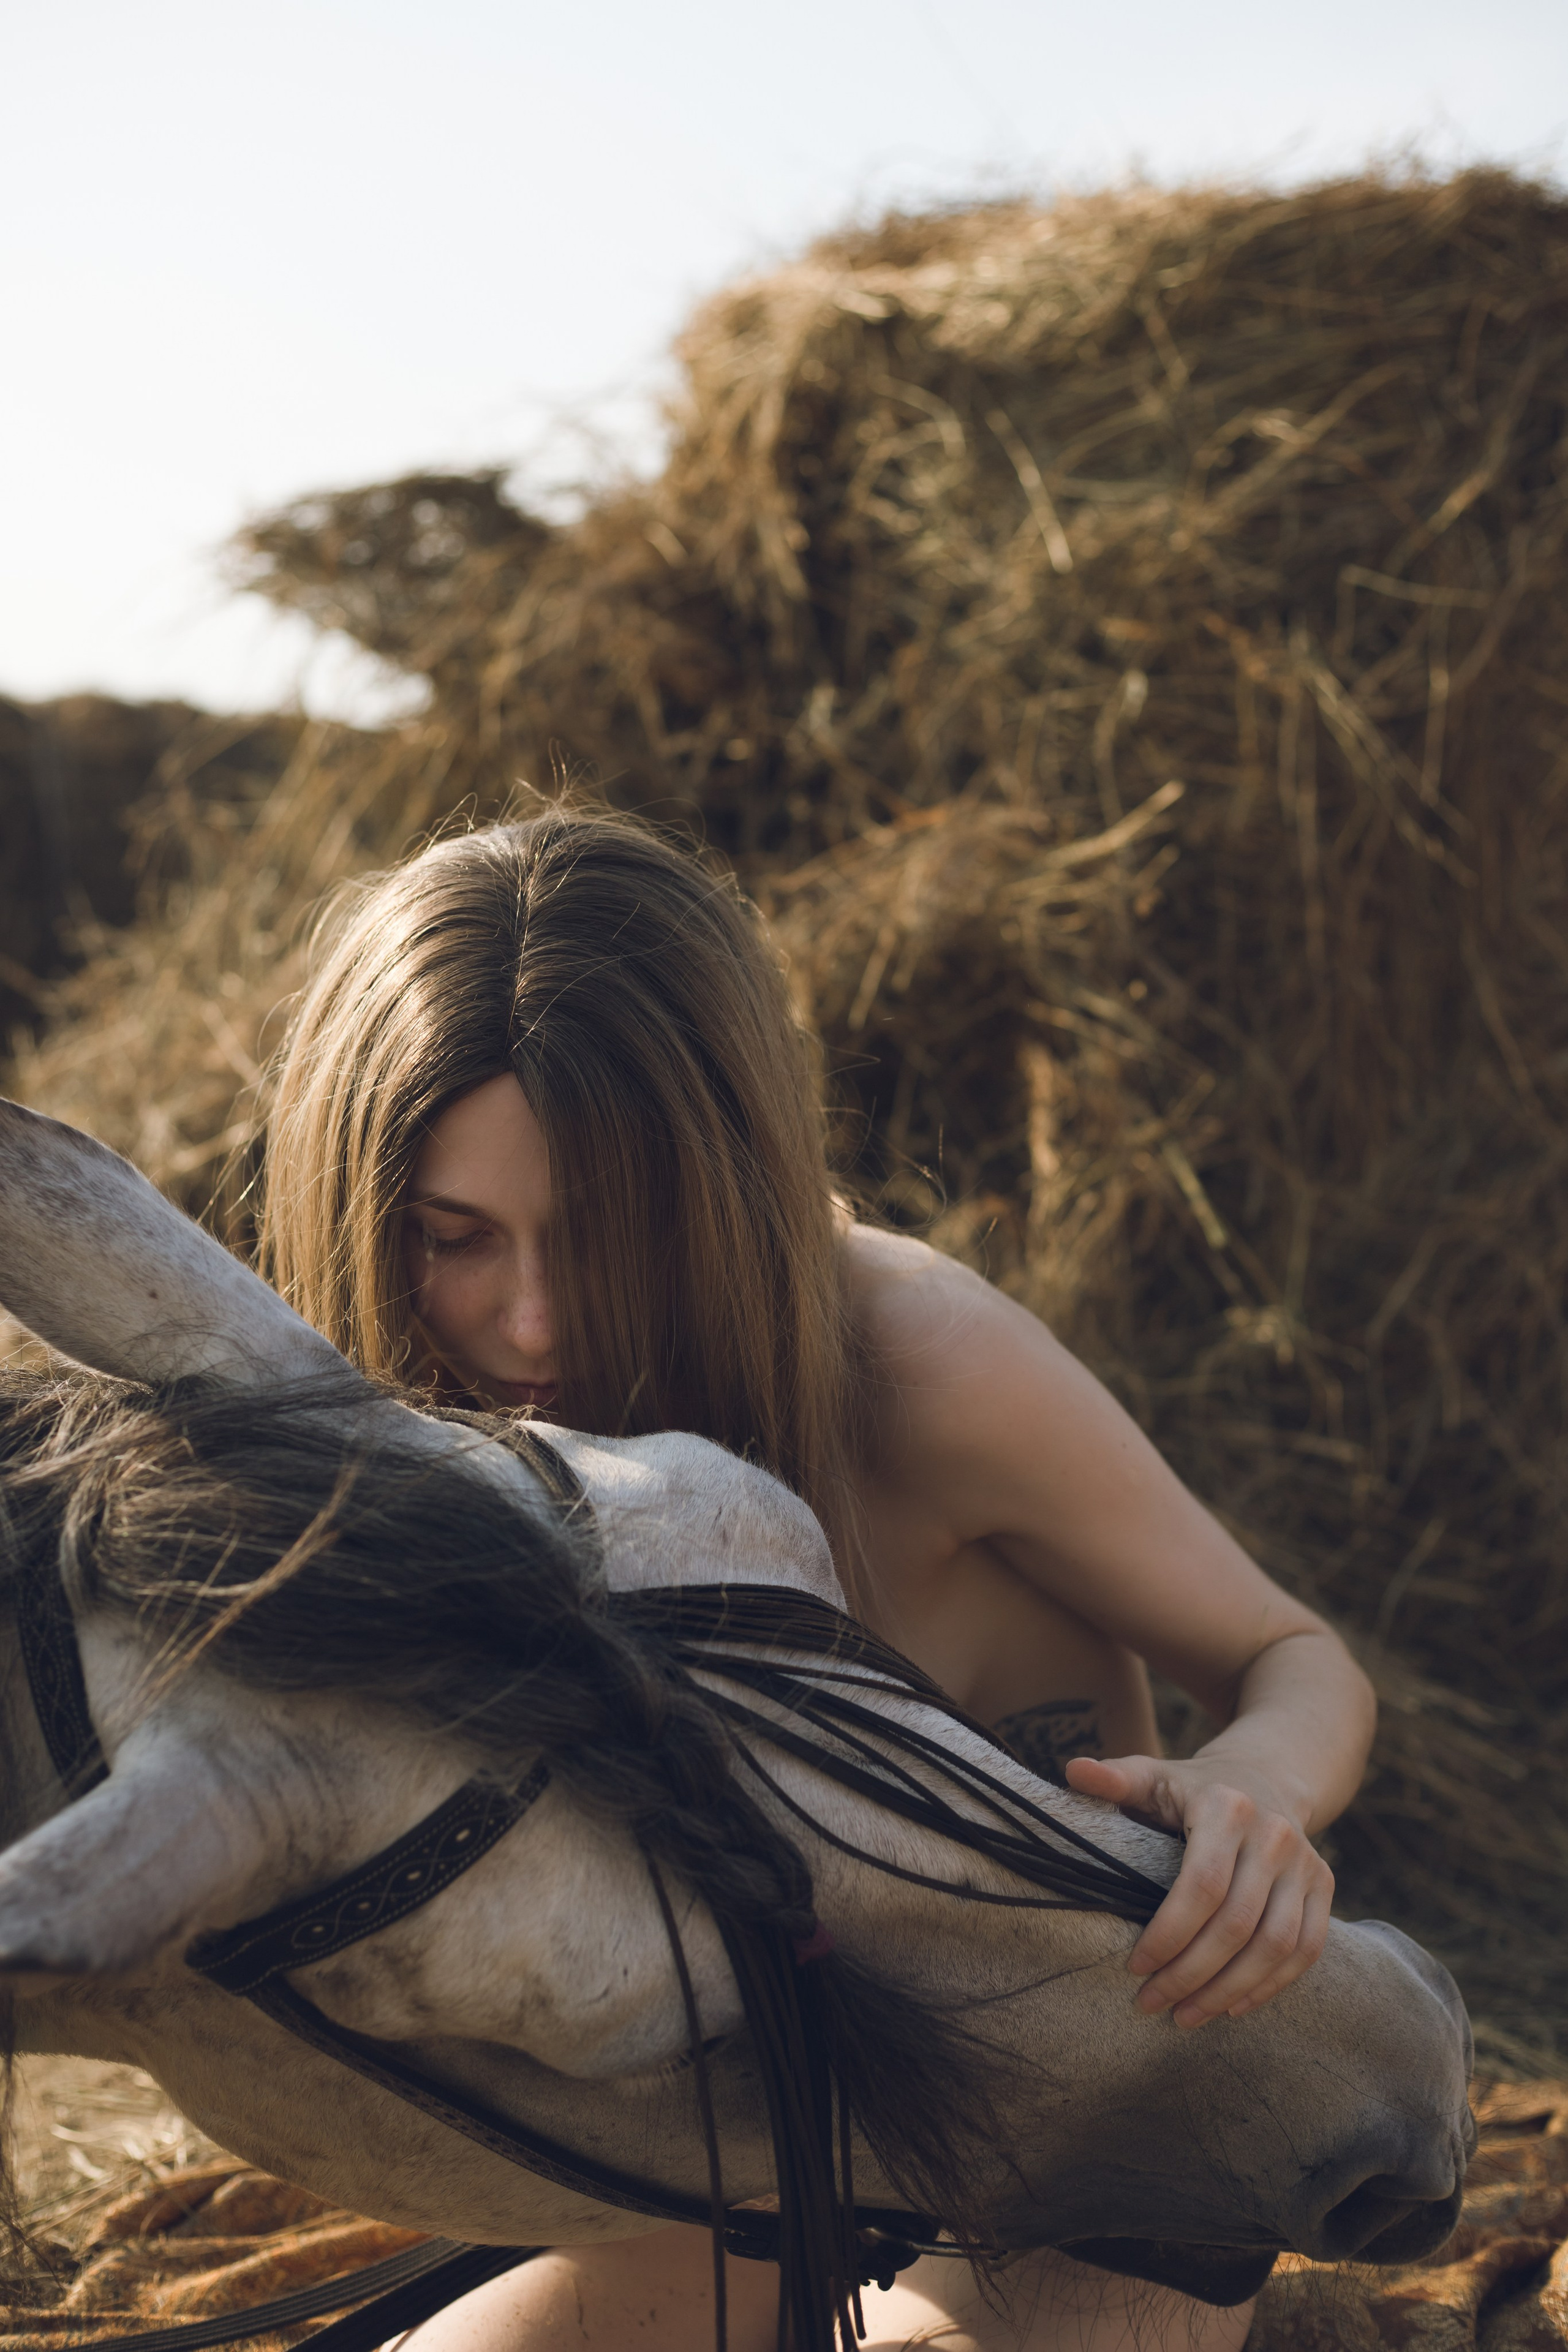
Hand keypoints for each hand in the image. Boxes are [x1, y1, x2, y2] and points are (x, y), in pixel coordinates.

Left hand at [1063, 1753, 1333, 2028]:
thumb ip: (1114, 1779)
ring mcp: (1306, 1862)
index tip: (1134, 1967)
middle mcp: (1274, 1834)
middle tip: (1151, 2004)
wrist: (1266, 1775)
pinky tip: (1231, 2007)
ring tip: (1185, 2016)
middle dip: (1191, 1974)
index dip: (1168, 1934)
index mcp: (1227, 1807)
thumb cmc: (1191, 1787)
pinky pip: (1306, 1949)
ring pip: (1276, 1945)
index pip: (1201, 1885)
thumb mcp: (1153, 1775)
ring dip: (1229, 1991)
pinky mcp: (1324, 1885)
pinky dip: (1271, 1986)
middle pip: (1237, 1924)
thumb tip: (1074, 1771)